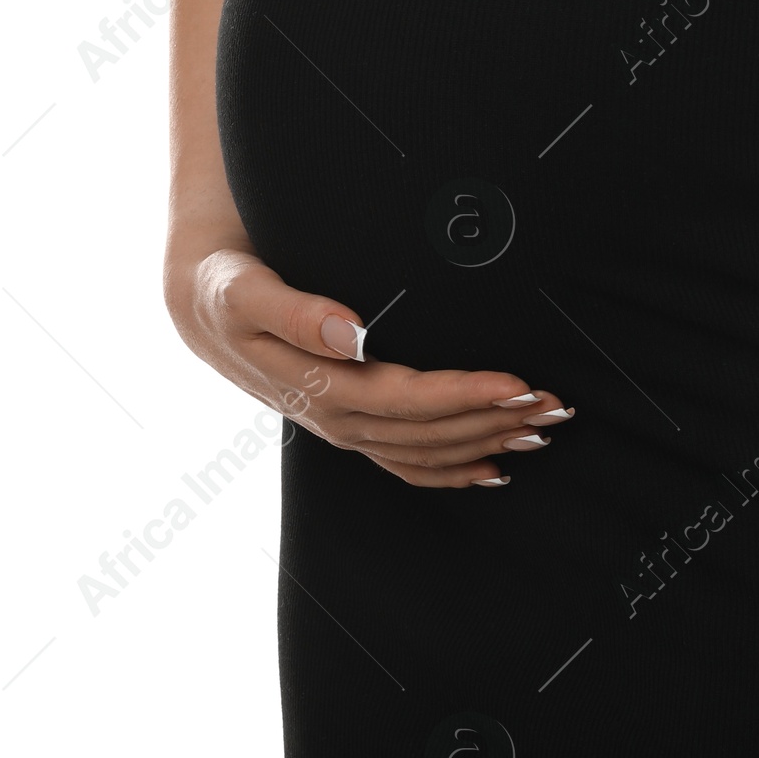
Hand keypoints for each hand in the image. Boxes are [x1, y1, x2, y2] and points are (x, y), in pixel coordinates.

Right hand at [168, 243, 574, 487]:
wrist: (200, 307)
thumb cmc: (226, 287)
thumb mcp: (245, 290)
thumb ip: (296, 311)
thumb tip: (352, 330)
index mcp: (318, 386)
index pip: (408, 399)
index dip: (465, 396)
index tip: (519, 383)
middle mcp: (337, 419)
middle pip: (430, 432)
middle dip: (496, 421)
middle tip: (557, 404)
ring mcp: (345, 429)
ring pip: (427, 452)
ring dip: (488, 444)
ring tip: (546, 428)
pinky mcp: (351, 425)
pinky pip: (407, 463)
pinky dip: (454, 470)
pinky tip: (496, 467)